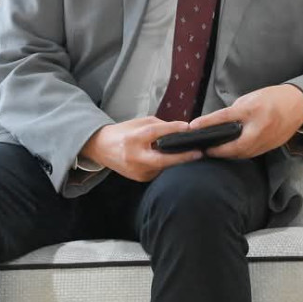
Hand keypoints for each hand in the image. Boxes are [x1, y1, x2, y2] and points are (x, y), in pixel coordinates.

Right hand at [81, 117, 201, 181]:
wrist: (102, 148)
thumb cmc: (124, 132)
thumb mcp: (140, 123)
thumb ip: (161, 126)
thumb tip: (182, 130)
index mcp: (133, 139)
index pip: (154, 133)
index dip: (172, 129)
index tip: (189, 127)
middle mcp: (134, 157)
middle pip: (161, 160)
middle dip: (182, 157)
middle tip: (199, 153)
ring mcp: (137, 171)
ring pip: (163, 166)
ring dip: (177, 160)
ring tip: (192, 153)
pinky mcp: (140, 178)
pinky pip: (159, 170)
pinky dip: (167, 164)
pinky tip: (176, 159)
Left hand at [189, 85, 302, 159]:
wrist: (298, 105)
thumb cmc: (273, 98)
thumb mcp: (251, 98)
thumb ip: (236, 111)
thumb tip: (220, 122)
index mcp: (252, 110)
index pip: (225, 117)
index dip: (208, 122)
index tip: (193, 127)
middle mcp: (259, 127)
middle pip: (233, 145)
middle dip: (217, 150)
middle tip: (204, 149)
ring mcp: (266, 140)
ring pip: (242, 153)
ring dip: (227, 154)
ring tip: (214, 152)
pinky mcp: (270, 147)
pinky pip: (251, 154)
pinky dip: (239, 154)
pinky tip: (231, 152)